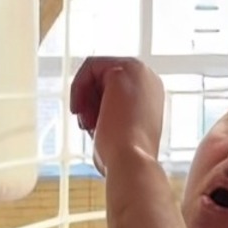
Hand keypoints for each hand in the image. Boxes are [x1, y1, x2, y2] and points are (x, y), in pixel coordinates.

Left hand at [69, 57, 164, 173]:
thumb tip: (89, 111)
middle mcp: (148, 79)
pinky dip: (78, 86)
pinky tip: (80, 109)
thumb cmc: (121, 156)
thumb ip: (106, 112)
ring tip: (89, 122)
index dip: (93, 104)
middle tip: (88, 124)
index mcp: (149, 94)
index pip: (110, 86)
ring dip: (83, 96)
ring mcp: (139, 72)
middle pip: (101, 76)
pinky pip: (90, 65)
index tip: (90, 125)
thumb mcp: (113, 129)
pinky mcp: (124, 69)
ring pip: (94, 70)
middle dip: (88, 100)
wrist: (131, 162)